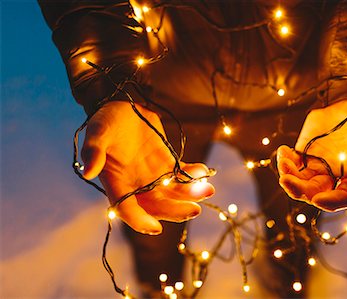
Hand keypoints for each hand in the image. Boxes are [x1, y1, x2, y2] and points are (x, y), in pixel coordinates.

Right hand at [81, 101, 214, 233]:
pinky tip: (204, 171)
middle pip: (156, 205)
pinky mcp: (166, 163)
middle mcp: (136, 184)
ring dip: (190, 195)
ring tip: (208, 190)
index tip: (156, 228)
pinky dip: (193, 175)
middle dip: (175, 210)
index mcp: (116, 182)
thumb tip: (87, 171)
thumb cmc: (105, 120)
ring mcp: (153, 174)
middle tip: (195, 210)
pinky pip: (181, 174)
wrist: (121, 107)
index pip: (126, 209)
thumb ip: (93, 151)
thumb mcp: (97, 132)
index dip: (139, 221)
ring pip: (173, 192)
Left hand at [277, 98, 346, 211]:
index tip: (317, 200)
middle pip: (315, 193)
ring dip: (288, 177)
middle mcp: (334, 175)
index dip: (331, 202)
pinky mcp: (305, 152)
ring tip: (284, 162)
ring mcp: (317, 165)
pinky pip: (291, 164)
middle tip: (286, 181)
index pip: (343, 197)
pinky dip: (284, 161)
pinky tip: (283, 150)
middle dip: (300, 191)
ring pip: (300, 181)